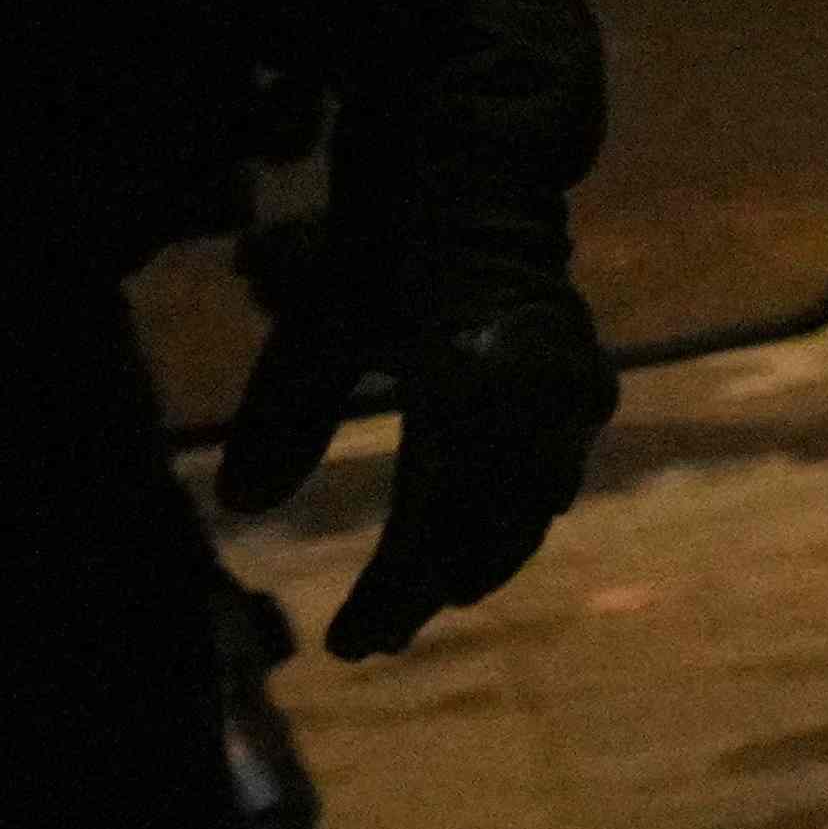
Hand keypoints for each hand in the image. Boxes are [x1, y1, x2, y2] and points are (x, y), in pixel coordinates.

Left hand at [213, 242, 620, 659]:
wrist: (479, 182)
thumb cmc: (383, 250)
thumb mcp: (317, 327)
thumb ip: (283, 415)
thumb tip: (241, 504)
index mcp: (465, 388)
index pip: (431, 523)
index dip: (393, 592)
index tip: (349, 646)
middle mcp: (533, 402)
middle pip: (486, 529)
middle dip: (431, 585)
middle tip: (378, 637)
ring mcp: (571, 396)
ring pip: (531, 507)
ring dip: (482, 555)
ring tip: (433, 595)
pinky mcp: (586, 389)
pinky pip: (556, 471)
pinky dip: (521, 510)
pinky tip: (495, 533)